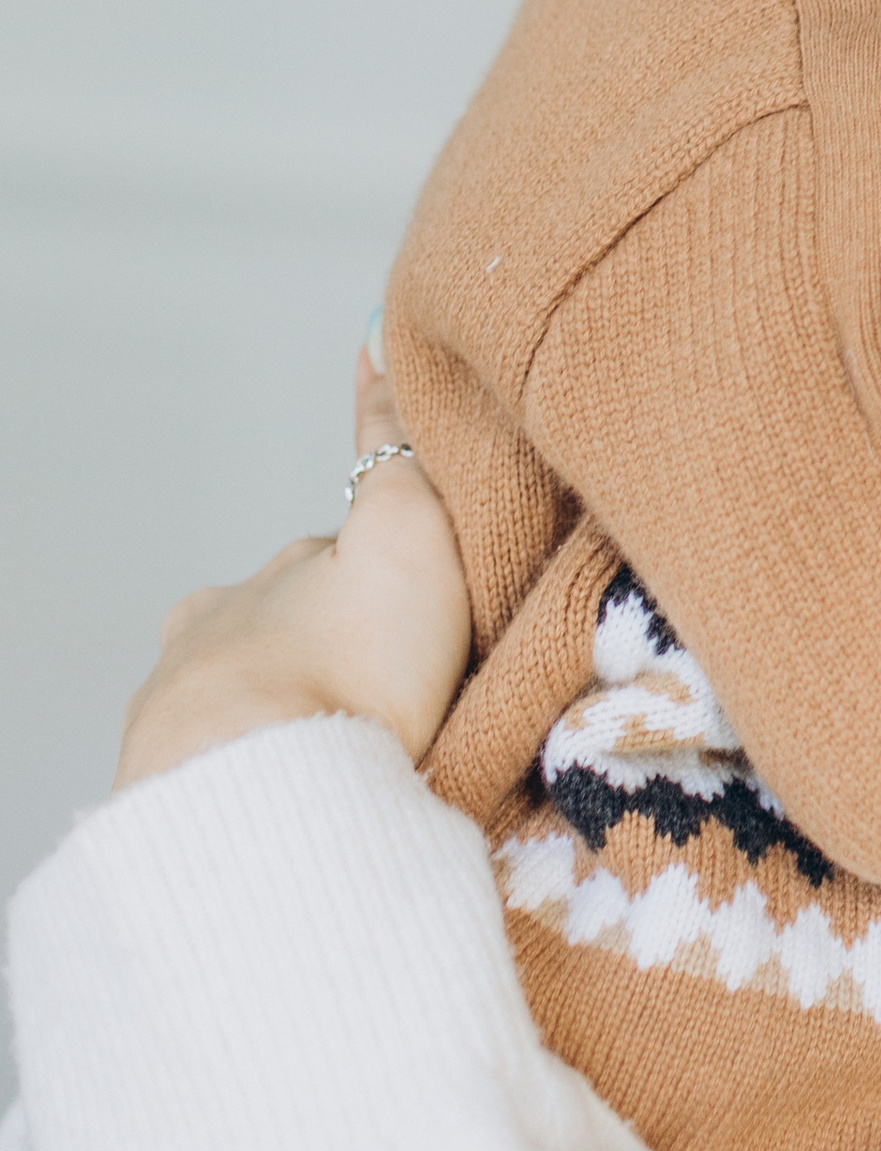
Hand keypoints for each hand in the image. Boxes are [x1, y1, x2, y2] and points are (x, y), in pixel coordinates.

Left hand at [114, 345, 473, 789]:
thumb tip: (378, 332)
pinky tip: (329, 804)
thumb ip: (394, 440)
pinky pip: (248, 788)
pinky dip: (285, 786)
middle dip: (334, 655)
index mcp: (247, 588)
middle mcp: (205, 654)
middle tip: (406, 690)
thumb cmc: (347, 666)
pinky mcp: (191, 818)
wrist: (269, 805)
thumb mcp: (403, 528)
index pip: (318, 564)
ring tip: (375, 760)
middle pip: (281, 642)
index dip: (376, 577)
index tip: (418, 607)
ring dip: (308, 726)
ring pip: (260, 719)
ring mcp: (190, 739)